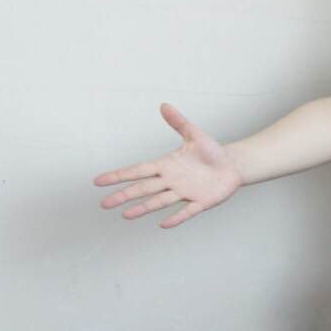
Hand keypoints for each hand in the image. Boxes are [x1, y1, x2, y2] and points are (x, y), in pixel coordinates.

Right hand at [94, 103, 242, 227]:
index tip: (98, 181)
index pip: (137, 170)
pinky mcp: (201, 202)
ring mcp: (185, 192)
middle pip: (143, 189)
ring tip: (126, 215)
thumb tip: (164, 105)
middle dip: (124, 195)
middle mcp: (171, 181)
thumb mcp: (194, 135)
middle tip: (104, 204)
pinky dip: (176, 218)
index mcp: (166, 165)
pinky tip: (163, 225)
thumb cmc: (211, 152)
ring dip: (143, 208)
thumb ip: (179, 122)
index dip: (118, 175)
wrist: (232, 166)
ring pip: (160, 201)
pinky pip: (187, 211)